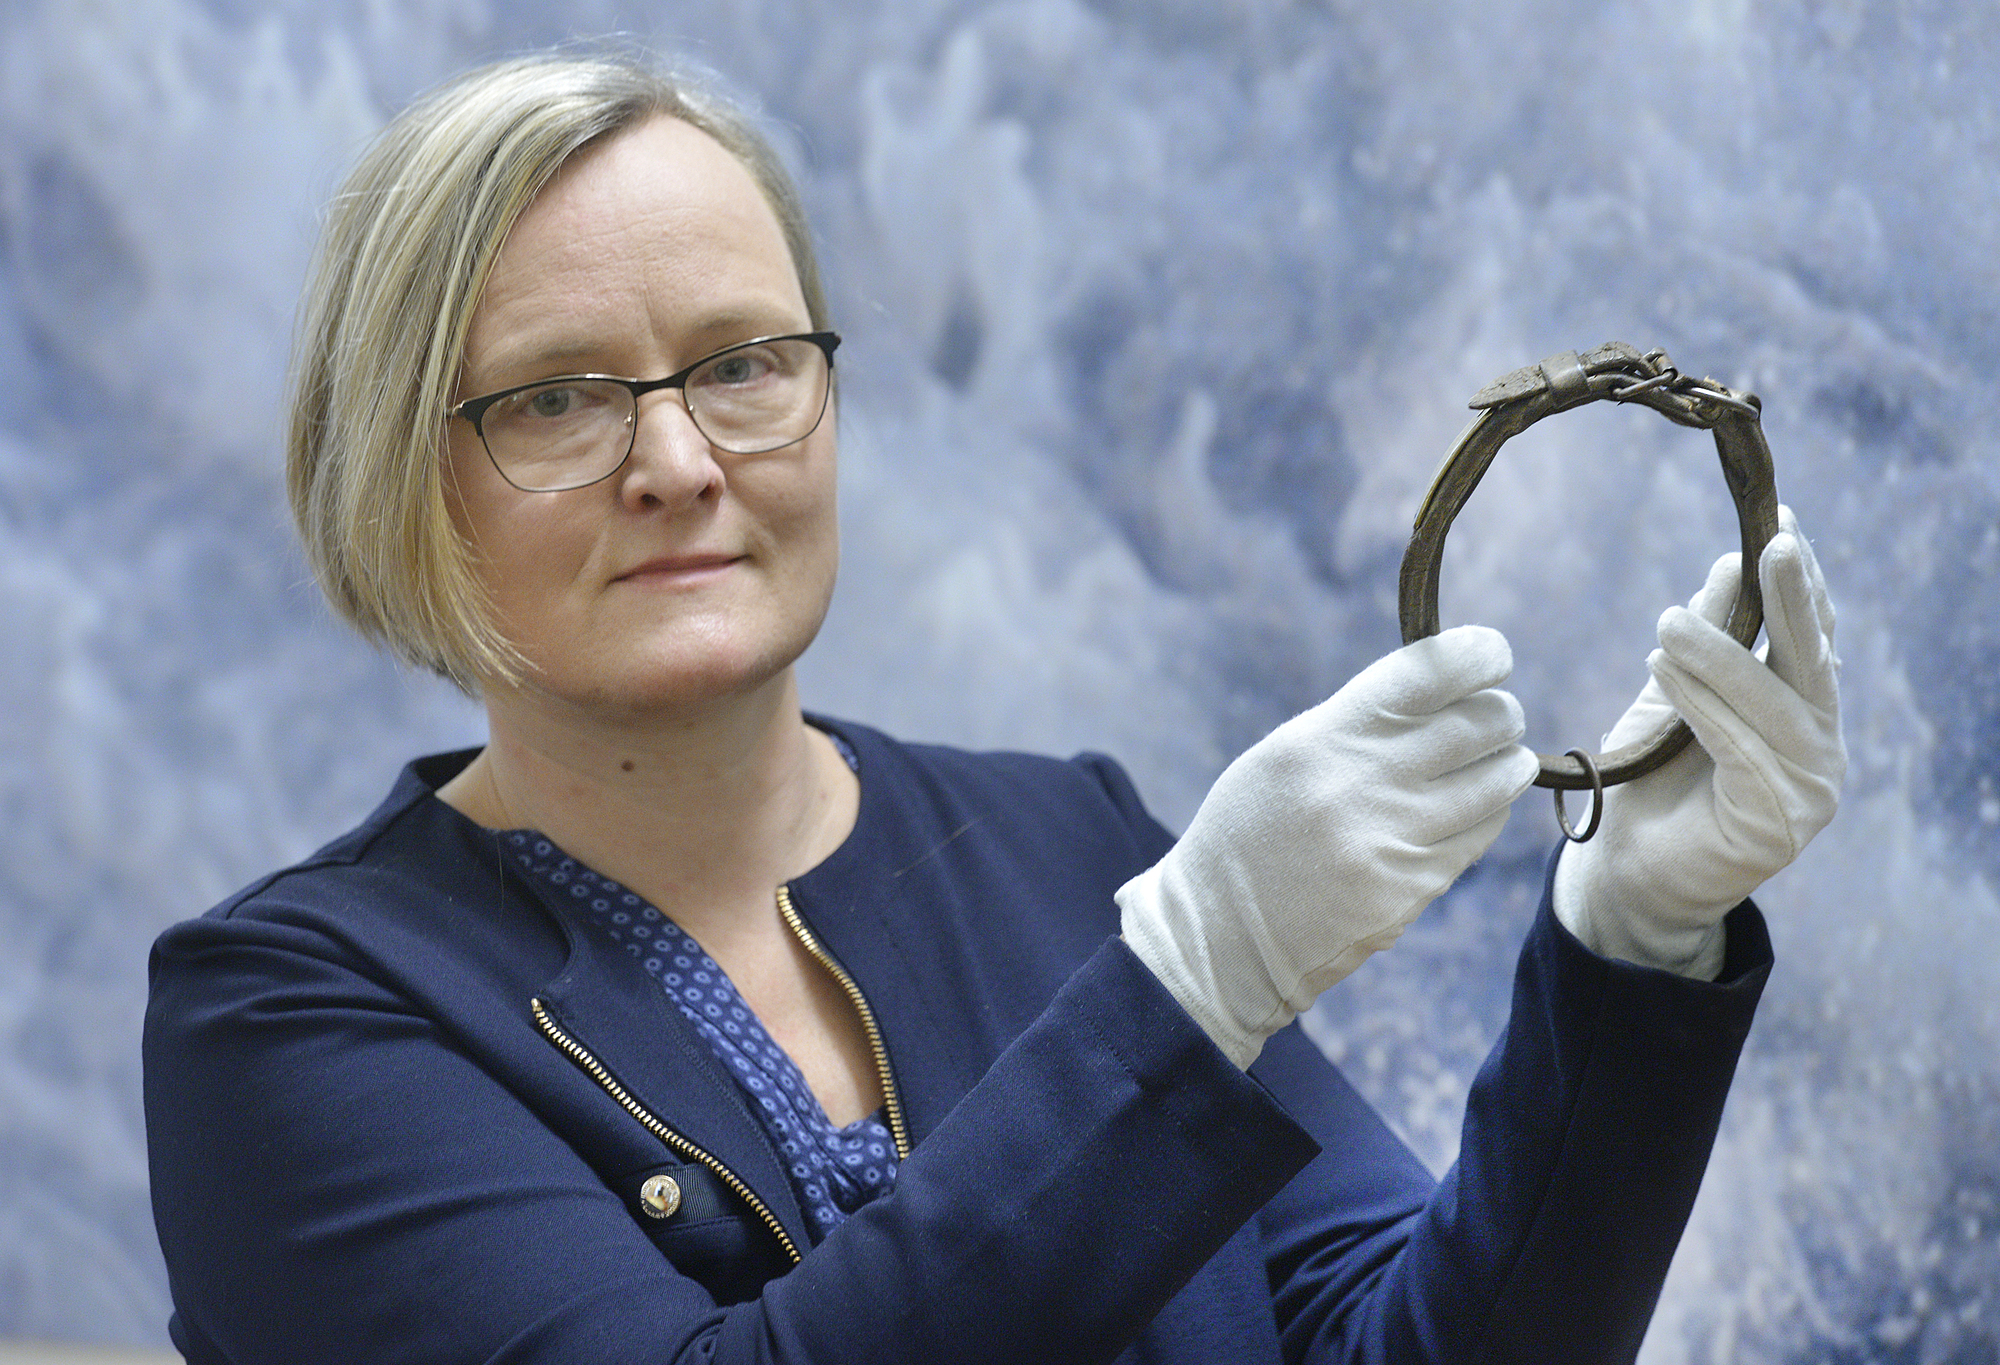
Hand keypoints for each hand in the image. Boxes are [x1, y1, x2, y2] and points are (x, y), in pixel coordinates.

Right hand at [1118, 626, 1539, 1067]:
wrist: (1221, 936)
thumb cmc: (1250, 834)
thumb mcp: (1284, 757)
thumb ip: (1357, 725)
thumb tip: (1445, 694)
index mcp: (1322, 739)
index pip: (1430, 673)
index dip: (1479, 655)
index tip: (1493, 655)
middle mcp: (1360, 785)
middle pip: (1478, 724)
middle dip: (1500, 714)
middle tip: (1499, 715)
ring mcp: (1391, 841)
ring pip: (1496, 783)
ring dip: (1508, 764)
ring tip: (1502, 760)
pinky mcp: (1411, 889)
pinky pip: (1478, 835)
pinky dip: (1486, 815)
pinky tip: (1470, 810)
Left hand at [1553, 506, 1844, 977]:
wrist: (1626, 871)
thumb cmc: (1650, 779)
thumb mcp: (1676, 692)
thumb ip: (1710, 638)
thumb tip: (1727, 563)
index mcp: (1805, 710)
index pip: (1813, 636)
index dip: (1801, 581)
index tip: (1780, 522)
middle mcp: (1822, 747)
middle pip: (1813, 660)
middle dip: (1793, 599)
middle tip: (1771, 543)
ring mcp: (1812, 790)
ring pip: (1774, 703)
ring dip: (1722, 656)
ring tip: (1668, 622)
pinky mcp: (1782, 824)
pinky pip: (1742, 750)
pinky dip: (1703, 707)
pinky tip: (1665, 672)